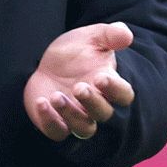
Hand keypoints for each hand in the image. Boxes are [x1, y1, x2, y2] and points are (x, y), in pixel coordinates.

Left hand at [24, 22, 135, 141]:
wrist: (47, 62)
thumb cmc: (76, 51)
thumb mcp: (92, 37)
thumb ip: (110, 35)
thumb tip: (126, 35)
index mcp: (109, 85)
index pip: (123, 95)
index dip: (115, 89)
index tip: (101, 76)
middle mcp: (96, 105)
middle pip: (103, 114)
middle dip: (92, 102)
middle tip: (78, 87)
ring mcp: (77, 116)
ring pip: (84, 128)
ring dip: (71, 114)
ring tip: (56, 96)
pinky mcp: (56, 123)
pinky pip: (57, 132)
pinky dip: (50, 121)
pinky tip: (40, 102)